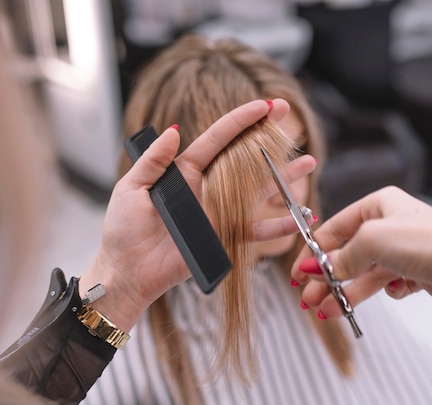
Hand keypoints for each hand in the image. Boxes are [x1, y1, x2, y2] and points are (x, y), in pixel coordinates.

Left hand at [80, 99, 316, 330]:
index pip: (217, 139)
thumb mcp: (131, 188)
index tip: (263, 105)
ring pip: (258, 189)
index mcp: (184, 171)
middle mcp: (207, 188)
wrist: (128, 272)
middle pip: (244, 157)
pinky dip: (278, 225)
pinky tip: (299, 216)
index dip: (240, 121)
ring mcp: (218, 212)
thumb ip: (153, 160)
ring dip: (283, 176)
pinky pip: (255, 230)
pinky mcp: (224, 238)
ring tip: (308, 161)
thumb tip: (172, 130)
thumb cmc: (123, 231)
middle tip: (287, 114)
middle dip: (266, 136)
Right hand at [291, 186, 431, 326]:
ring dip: (344, 291)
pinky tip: (390, 292)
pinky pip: (385, 283)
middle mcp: (389, 224)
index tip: (299, 272)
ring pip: (363, 273)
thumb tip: (318, 268)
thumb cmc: (428, 241)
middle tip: (307, 297)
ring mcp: (402, 248)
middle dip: (326, 278)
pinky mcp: (414, 270)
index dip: (314, 252)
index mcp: (378, 205)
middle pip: (347, 253)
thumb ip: (341, 256)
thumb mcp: (372, 241)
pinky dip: (380, 292)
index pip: (335, 228)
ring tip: (326, 311)